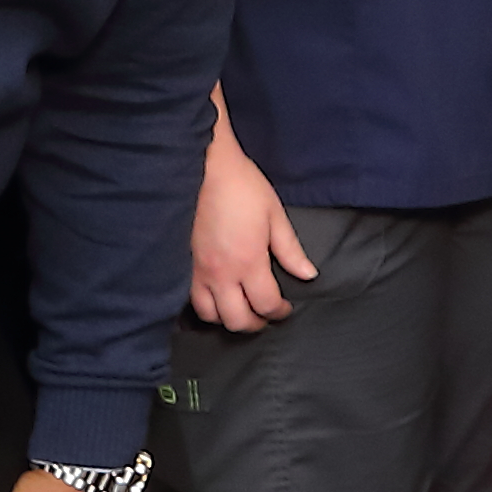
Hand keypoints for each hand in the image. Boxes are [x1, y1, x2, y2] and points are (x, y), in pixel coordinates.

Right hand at [190, 123, 315, 329]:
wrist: (205, 167)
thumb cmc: (242, 187)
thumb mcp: (275, 215)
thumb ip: (290, 250)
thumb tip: (308, 274)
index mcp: (248, 262)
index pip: (266, 305)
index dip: (279, 312)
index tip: (285, 308)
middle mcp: (221, 273)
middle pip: (237, 320)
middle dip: (255, 324)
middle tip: (265, 314)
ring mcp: (198, 270)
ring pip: (210, 315)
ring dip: (228, 318)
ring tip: (239, 307)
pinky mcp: (183, 263)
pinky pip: (190, 298)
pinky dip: (205, 306)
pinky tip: (216, 297)